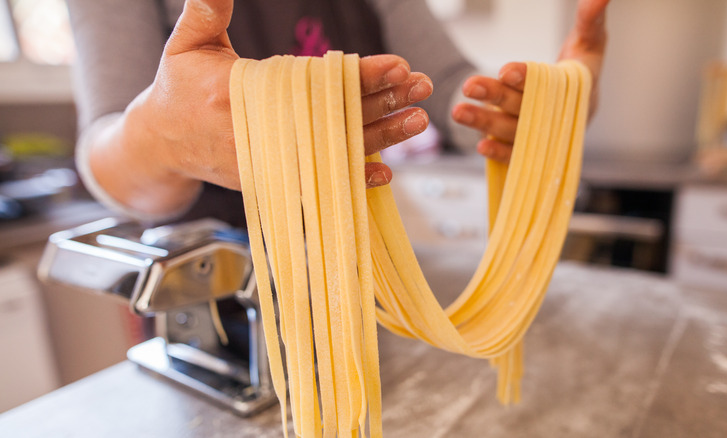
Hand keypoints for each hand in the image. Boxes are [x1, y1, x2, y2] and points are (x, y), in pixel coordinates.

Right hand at [93, 0, 430, 215]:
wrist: (160, 144)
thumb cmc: (176, 90)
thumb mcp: (186, 44)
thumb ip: (207, 10)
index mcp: (245, 96)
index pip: (319, 84)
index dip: (361, 74)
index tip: (397, 65)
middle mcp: (265, 134)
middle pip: (338, 117)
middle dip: (384, 102)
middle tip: (421, 87)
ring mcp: (273, 162)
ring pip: (338, 149)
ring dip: (382, 136)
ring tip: (418, 120)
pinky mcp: (275, 180)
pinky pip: (322, 181)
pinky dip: (354, 178)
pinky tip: (386, 172)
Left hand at [451, 0, 608, 162]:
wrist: (575, 106)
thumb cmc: (580, 69)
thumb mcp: (589, 42)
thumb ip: (591, 19)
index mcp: (579, 89)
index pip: (549, 84)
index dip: (527, 78)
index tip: (505, 70)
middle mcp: (560, 116)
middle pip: (525, 107)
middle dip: (496, 97)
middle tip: (469, 85)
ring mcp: (544, 136)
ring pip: (514, 131)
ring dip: (486, 123)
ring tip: (459, 112)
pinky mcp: (531, 152)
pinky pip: (516, 157)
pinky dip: (500, 153)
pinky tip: (480, 145)